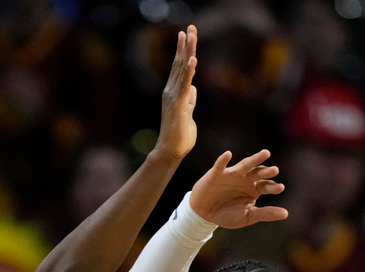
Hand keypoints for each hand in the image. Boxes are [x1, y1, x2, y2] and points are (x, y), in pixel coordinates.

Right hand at [154, 25, 197, 161]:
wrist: (171, 151)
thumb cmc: (180, 136)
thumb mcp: (188, 114)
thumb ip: (190, 101)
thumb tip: (193, 90)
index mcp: (175, 92)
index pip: (180, 67)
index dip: (184, 50)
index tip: (187, 34)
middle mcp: (171, 91)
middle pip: (180, 63)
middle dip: (186, 44)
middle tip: (190, 27)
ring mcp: (173, 97)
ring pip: (182, 69)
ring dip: (187, 51)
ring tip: (191, 35)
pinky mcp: (178, 104)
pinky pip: (185, 85)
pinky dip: (189, 72)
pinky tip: (193, 59)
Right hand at [188, 149, 287, 226]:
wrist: (204, 214)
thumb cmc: (227, 214)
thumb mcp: (247, 216)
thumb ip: (266, 214)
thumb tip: (286, 214)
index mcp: (254, 189)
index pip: (267, 185)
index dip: (273, 187)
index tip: (280, 188)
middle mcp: (245, 179)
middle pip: (259, 173)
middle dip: (267, 171)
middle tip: (275, 170)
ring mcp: (232, 175)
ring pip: (245, 165)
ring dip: (255, 159)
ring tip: (266, 154)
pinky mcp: (217, 174)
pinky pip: (220, 165)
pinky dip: (223, 160)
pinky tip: (228, 154)